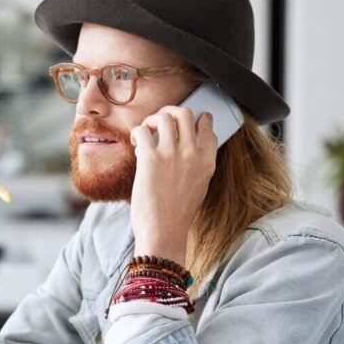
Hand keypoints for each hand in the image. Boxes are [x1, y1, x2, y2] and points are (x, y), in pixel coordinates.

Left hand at [128, 107, 217, 266]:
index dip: (199, 119)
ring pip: (165, 117)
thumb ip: (195, 167)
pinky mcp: (150, 159)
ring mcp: (172, 154)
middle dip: (171, 112)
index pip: (208, 128)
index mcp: (207, 162)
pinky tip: (135, 143)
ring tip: (146, 131)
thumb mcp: (198, 188)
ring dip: (152, 120)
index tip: (192, 119)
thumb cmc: (176, 215)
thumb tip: (183, 151)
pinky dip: (137, 133)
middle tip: (160, 120)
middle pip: (185, 114)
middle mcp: (192, 154)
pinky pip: (142, 131)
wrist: (163, 232)